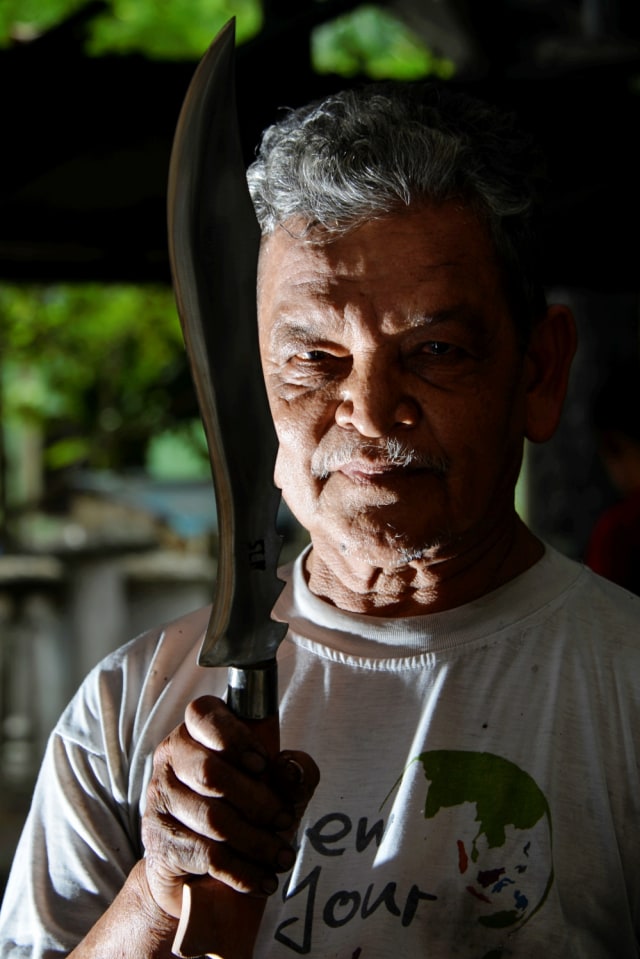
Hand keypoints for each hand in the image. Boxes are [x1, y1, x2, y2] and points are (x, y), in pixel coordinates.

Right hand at [140, 696, 318, 919]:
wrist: (200, 874)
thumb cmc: (242, 813)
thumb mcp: (277, 787)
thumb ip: (294, 771)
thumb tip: (290, 768)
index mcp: (196, 732)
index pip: (202, 714)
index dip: (235, 737)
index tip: (263, 764)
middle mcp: (170, 760)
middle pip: (211, 773)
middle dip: (258, 801)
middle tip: (284, 819)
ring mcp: (160, 801)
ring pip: (212, 818)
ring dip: (257, 841)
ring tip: (282, 856)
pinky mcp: (160, 843)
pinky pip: (207, 855)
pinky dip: (243, 871)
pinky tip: (263, 879)